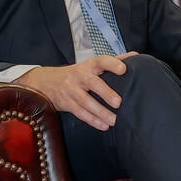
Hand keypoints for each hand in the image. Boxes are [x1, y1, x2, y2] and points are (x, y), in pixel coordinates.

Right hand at [16, 52, 137, 130]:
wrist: (45, 82)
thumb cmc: (77, 73)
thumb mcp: (92, 65)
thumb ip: (113, 60)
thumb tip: (136, 55)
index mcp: (88, 66)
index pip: (101, 61)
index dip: (112, 64)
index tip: (123, 69)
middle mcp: (79, 76)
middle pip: (92, 83)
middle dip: (106, 93)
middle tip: (118, 102)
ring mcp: (71, 90)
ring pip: (86, 102)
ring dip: (101, 113)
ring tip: (115, 121)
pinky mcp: (66, 103)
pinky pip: (80, 113)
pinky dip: (92, 120)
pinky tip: (104, 126)